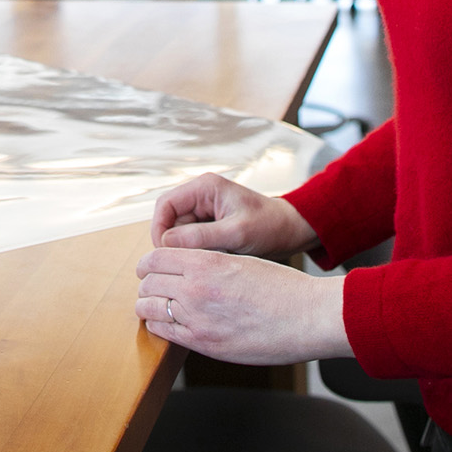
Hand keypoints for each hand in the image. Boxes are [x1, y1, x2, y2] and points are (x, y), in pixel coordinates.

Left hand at [134, 248, 349, 364]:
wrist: (307, 317)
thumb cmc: (282, 288)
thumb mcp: (241, 261)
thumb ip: (208, 265)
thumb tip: (185, 269)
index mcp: (206, 262)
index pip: (155, 257)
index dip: (149, 263)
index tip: (150, 268)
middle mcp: (196, 288)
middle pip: (148, 283)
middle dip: (148, 285)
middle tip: (152, 288)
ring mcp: (197, 318)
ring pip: (148, 308)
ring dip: (149, 306)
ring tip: (156, 306)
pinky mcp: (203, 344)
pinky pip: (163, 332)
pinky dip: (160, 326)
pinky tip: (168, 323)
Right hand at [150, 172, 317, 257]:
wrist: (291, 231)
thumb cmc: (270, 226)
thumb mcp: (236, 233)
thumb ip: (201, 237)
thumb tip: (167, 243)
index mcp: (205, 187)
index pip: (165, 205)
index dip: (159, 228)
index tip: (165, 253)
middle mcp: (200, 195)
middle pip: (168, 219)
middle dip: (172, 242)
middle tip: (181, 264)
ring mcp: (204, 210)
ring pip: (177, 231)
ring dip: (184, 249)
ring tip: (200, 263)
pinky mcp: (209, 224)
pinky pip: (190, 239)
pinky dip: (194, 252)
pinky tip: (207, 261)